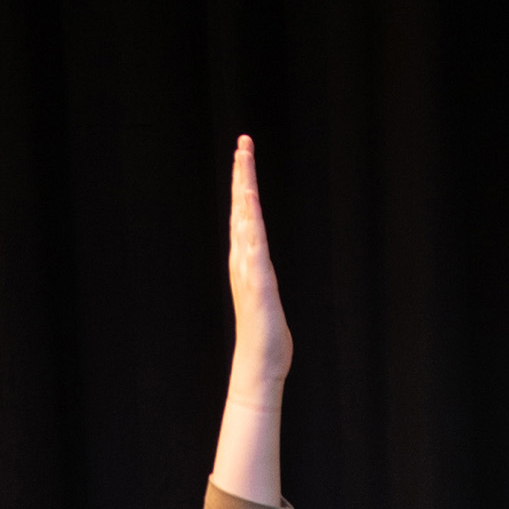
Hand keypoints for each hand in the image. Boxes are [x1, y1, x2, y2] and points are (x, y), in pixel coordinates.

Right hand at [227, 134, 291, 395]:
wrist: (260, 366)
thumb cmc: (267, 339)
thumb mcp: (267, 299)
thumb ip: (263, 281)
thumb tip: (263, 273)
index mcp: (247, 261)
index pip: (244, 216)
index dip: (243, 186)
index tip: (243, 157)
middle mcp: (243, 260)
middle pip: (241, 209)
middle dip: (241, 175)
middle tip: (243, 142)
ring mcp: (249, 270)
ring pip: (245, 220)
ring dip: (244, 188)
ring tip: (243, 159)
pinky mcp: (259, 283)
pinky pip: (255, 245)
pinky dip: (251, 222)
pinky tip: (250, 202)